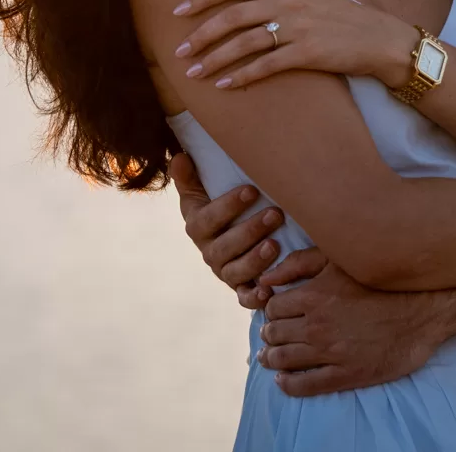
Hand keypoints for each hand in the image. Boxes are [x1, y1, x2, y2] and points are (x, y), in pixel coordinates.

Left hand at [171, 0, 418, 89]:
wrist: (375, 36)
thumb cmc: (337, 5)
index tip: (178, 11)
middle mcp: (287, 2)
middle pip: (234, 16)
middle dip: (202, 35)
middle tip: (179, 51)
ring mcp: (297, 28)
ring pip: (246, 43)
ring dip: (216, 60)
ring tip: (194, 74)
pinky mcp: (308, 53)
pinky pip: (267, 65)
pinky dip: (243, 76)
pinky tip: (225, 87)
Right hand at [172, 152, 297, 306]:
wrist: (232, 239)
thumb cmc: (222, 209)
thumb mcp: (203, 193)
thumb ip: (191, 178)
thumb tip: (180, 157)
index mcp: (198, 226)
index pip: (207, 218)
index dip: (228, 206)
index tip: (252, 190)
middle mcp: (209, 252)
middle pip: (223, 247)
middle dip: (249, 231)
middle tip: (275, 214)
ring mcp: (224, 272)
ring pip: (235, 272)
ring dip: (255, 260)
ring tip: (275, 245)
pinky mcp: (240, 288)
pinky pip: (244, 297)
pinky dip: (254, 298)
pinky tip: (267, 293)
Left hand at [257, 264, 455, 395]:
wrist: (424, 310)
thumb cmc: (383, 281)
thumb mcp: (340, 261)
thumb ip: (300, 264)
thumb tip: (268, 277)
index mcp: (313, 296)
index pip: (273, 307)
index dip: (272, 309)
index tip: (278, 312)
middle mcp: (316, 326)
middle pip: (274, 334)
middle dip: (270, 334)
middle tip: (272, 335)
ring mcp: (330, 352)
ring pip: (283, 360)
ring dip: (272, 358)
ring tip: (271, 357)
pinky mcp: (345, 374)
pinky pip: (304, 385)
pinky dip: (287, 384)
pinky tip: (283, 380)